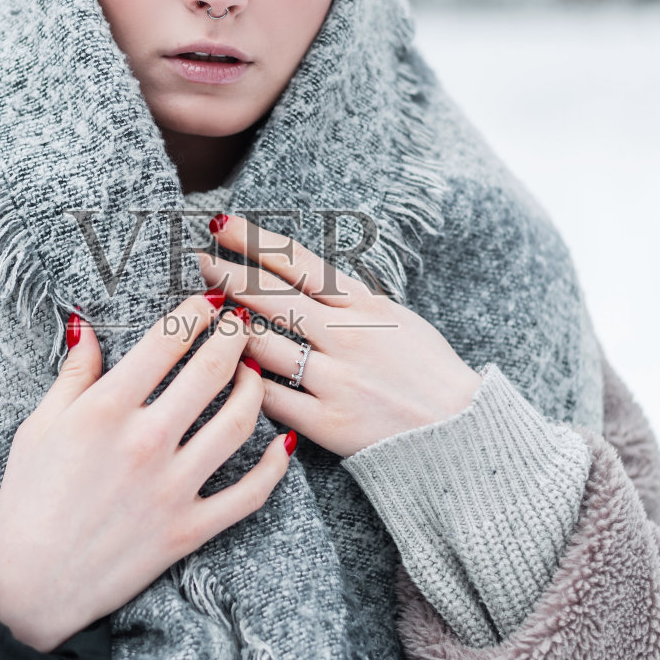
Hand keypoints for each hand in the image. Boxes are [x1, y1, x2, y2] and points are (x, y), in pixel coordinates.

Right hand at [0, 293, 293, 651]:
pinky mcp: (189, 530)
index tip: (208, 301)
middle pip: (212, 370)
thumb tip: (84, 324)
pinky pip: (249, 493)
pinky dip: (274, 467)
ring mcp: (173, 488)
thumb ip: (72, 374)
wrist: (30, 586)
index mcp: (106, 409)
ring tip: (254, 372)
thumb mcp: (38, 427)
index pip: (167, 340)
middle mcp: (147, 442)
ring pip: (239, 423)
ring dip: (255, 389)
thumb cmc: (26, 502)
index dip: (195, 311)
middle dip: (235, 336)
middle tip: (242, 323)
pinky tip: (283, 443)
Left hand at [198, 215, 482, 459]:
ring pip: (262, 345)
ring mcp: (337, 379)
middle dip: (228, 275)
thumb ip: (352, 302)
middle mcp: (348, 336)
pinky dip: (246, 385)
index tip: (222, 224)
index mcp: (366, 305)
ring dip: (227, 330)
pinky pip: (271, 399)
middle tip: (198, 261)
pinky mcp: (329, 422)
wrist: (461, 435)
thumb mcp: (399, 319)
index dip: (255, 240)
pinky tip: (227, 374)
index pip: (299, 262)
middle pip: (271, 296)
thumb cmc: (429, 374)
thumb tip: (304, 281)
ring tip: (204, 319)